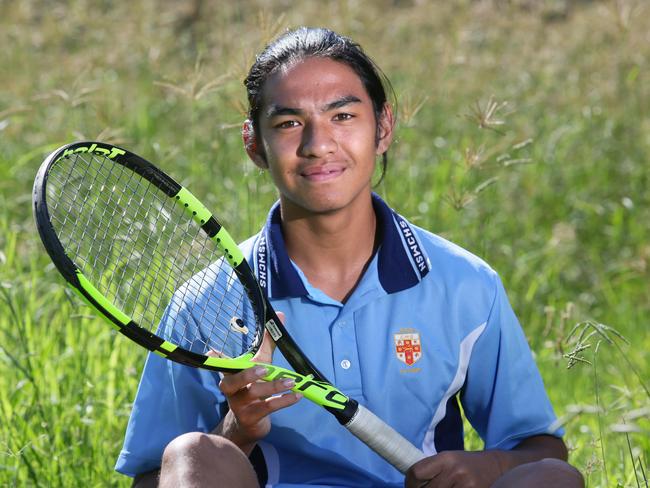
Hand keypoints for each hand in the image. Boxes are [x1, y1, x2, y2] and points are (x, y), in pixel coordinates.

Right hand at [212, 312, 301, 453]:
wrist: (250, 423)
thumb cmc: (254, 387)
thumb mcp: (260, 363)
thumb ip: (268, 342)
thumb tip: (279, 315)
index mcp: (231, 374)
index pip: (221, 364)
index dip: (216, 358)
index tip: (212, 352)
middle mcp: (231, 389)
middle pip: (234, 381)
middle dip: (248, 374)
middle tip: (264, 368)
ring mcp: (239, 404)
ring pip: (255, 394)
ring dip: (275, 387)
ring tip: (291, 381)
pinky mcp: (250, 418)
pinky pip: (268, 408)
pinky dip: (284, 401)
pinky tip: (297, 395)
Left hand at [405, 450, 503, 487]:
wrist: (497, 467)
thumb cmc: (468, 464)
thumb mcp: (450, 460)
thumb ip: (432, 469)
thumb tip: (411, 483)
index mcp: (445, 458)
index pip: (416, 472)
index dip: (410, 483)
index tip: (411, 487)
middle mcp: (454, 470)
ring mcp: (465, 484)